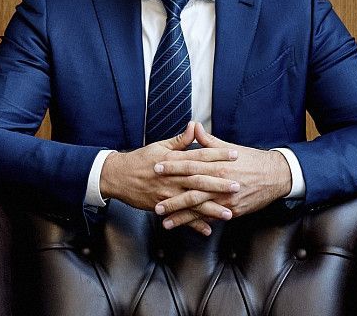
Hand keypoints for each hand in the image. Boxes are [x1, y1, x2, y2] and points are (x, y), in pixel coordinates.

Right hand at [100, 122, 239, 235]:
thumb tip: (195, 126)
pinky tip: (208, 229)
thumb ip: (180, 140)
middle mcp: (172, 178)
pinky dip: (193, 224)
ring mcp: (168, 194)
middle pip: (199, 180)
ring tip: (229, 213)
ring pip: (192, 202)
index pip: (200, 156)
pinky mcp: (162, 206)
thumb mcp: (160, 147)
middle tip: (238, 186)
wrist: (118, 177)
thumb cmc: (140, 160)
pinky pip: (181, 217)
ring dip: (211, 208)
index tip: (235, 155)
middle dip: (219, 184)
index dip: (218, 155)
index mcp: (174, 160)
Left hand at [154, 122, 291, 229]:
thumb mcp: (229, 148)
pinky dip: (199, 223)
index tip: (156, 167)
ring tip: (165, 221)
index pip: (190, 165)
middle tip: (155, 202)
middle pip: (192, 190)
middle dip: (172, 197)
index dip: (172, 166)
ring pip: (200, 208)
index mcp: (218, 164)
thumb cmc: (251, 160)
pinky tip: (186, 227)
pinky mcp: (233, 210)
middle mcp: (220, 182)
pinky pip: (212, 217)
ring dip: (181, 215)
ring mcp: (226, 198)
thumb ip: (208, 141)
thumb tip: (193, 126)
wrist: (275, 176)